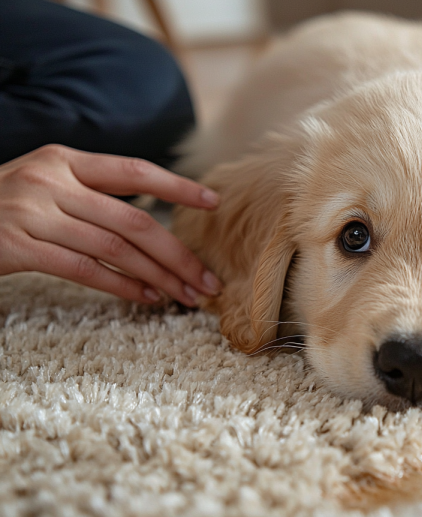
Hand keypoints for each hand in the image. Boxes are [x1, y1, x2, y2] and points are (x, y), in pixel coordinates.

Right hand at [0, 144, 222, 305]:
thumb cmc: (3, 206)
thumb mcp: (45, 184)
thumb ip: (91, 194)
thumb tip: (151, 223)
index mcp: (65, 159)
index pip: (135, 169)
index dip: (178, 186)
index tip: (213, 203)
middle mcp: (52, 179)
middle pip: (135, 220)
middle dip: (178, 254)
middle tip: (207, 281)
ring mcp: (33, 212)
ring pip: (116, 249)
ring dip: (158, 277)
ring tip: (185, 297)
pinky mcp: (18, 246)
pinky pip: (85, 270)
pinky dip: (121, 287)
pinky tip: (146, 299)